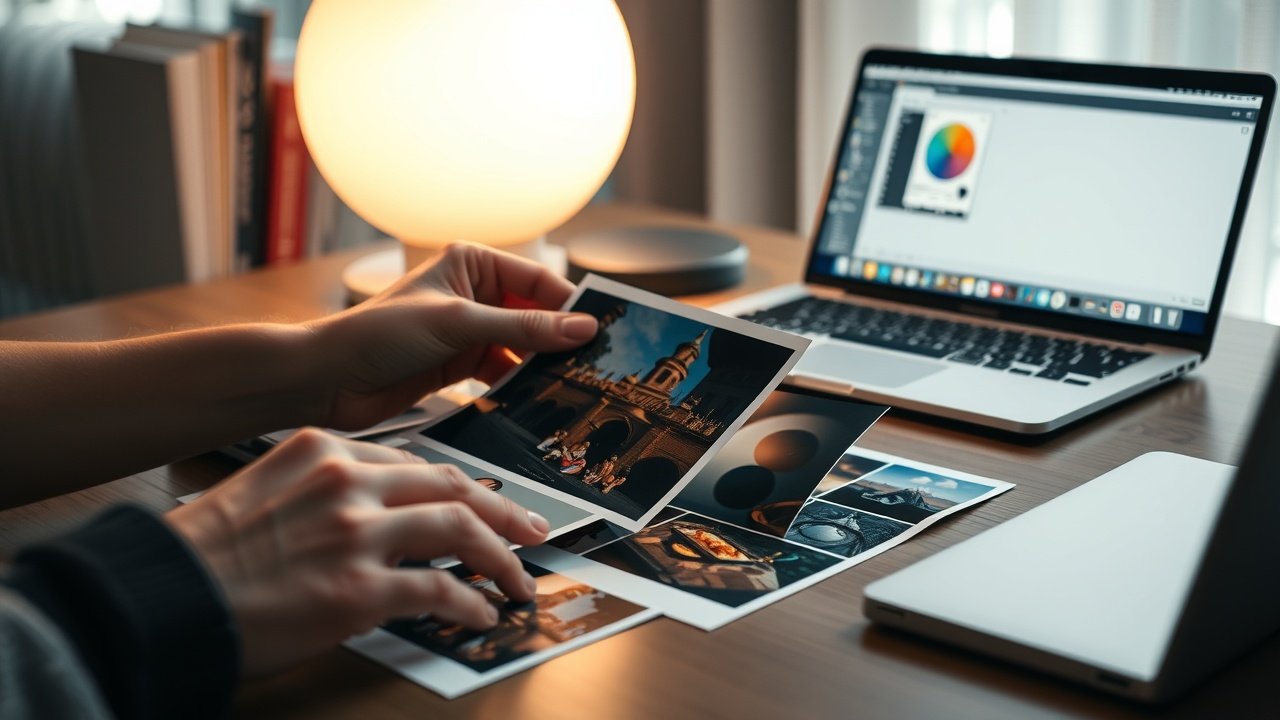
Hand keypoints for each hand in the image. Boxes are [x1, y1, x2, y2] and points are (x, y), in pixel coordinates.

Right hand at [166, 428, 549, 675]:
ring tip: (518, 580)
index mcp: (323, 451)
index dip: (456, 485)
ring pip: (460, 528)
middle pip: (451, 484)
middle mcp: (347, 481)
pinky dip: (469, 602)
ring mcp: (357, 533)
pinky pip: (440, 589)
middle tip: (530, 529)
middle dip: (502, 509)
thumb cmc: (203, 551)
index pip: (412, 461)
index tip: (479, 500)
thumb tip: (373, 513)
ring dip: (500, 557)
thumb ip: (323, 489)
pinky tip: (480, 614)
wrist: (161, 595)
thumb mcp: (263, 490)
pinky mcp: (359, 589)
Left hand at [306, 242, 597, 429]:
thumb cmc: (378, 335)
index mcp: (472, 262)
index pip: (539, 282)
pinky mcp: (460, 366)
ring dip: (543, 368)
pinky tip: (539, 404)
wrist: (326, 380)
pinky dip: (520, 388)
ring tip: (577, 389)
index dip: (571, 307)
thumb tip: (582, 329)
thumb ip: (523, 327)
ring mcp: (468, 332)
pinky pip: (505, 374)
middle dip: (561, 340)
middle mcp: (473, 293)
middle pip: (536, 315)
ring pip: (523, 347)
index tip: (604, 334)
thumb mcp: (457, 324)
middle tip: (599, 367)